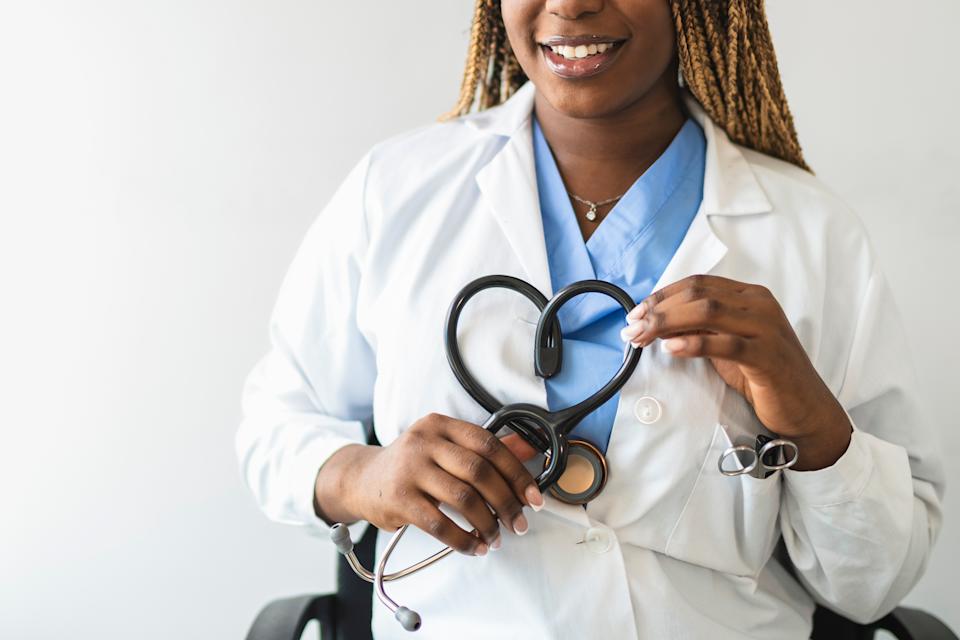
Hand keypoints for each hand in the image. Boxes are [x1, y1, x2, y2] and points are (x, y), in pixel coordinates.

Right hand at [316, 413, 543, 555]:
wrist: (362, 480)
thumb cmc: (412, 465)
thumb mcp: (444, 447)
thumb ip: (482, 450)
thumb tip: (530, 450)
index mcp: (440, 425)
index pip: (489, 444)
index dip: (516, 472)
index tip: (533, 497)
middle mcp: (424, 441)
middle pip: (480, 472)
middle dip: (506, 502)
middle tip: (518, 523)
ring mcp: (409, 469)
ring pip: (463, 498)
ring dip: (487, 523)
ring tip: (495, 538)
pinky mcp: (399, 498)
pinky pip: (440, 524)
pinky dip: (463, 540)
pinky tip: (473, 547)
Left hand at [620, 275, 851, 469]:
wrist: (805, 409)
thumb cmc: (763, 376)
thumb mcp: (726, 345)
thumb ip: (699, 329)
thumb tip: (658, 324)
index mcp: (750, 295)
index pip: (698, 283)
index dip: (662, 295)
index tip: (636, 313)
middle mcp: (759, 304)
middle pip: (698, 294)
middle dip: (658, 309)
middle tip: (632, 328)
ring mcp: (766, 328)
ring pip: (707, 311)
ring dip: (667, 323)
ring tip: (643, 337)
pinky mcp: (767, 356)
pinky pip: (724, 343)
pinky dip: (693, 343)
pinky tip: (671, 349)